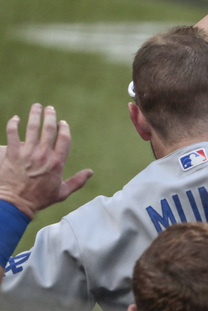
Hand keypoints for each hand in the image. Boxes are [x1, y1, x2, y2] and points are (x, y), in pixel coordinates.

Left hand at [0, 104, 92, 218]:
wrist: (16, 203)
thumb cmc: (39, 199)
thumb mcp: (62, 192)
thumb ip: (78, 181)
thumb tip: (90, 172)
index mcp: (57, 162)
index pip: (64, 138)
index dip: (64, 128)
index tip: (62, 123)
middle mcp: (43, 154)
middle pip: (48, 128)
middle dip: (50, 115)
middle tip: (49, 108)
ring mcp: (27, 153)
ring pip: (31, 127)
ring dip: (34, 114)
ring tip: (36, 106)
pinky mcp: (12, 153)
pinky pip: (12, 133)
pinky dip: (13, 124)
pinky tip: (15, 119)